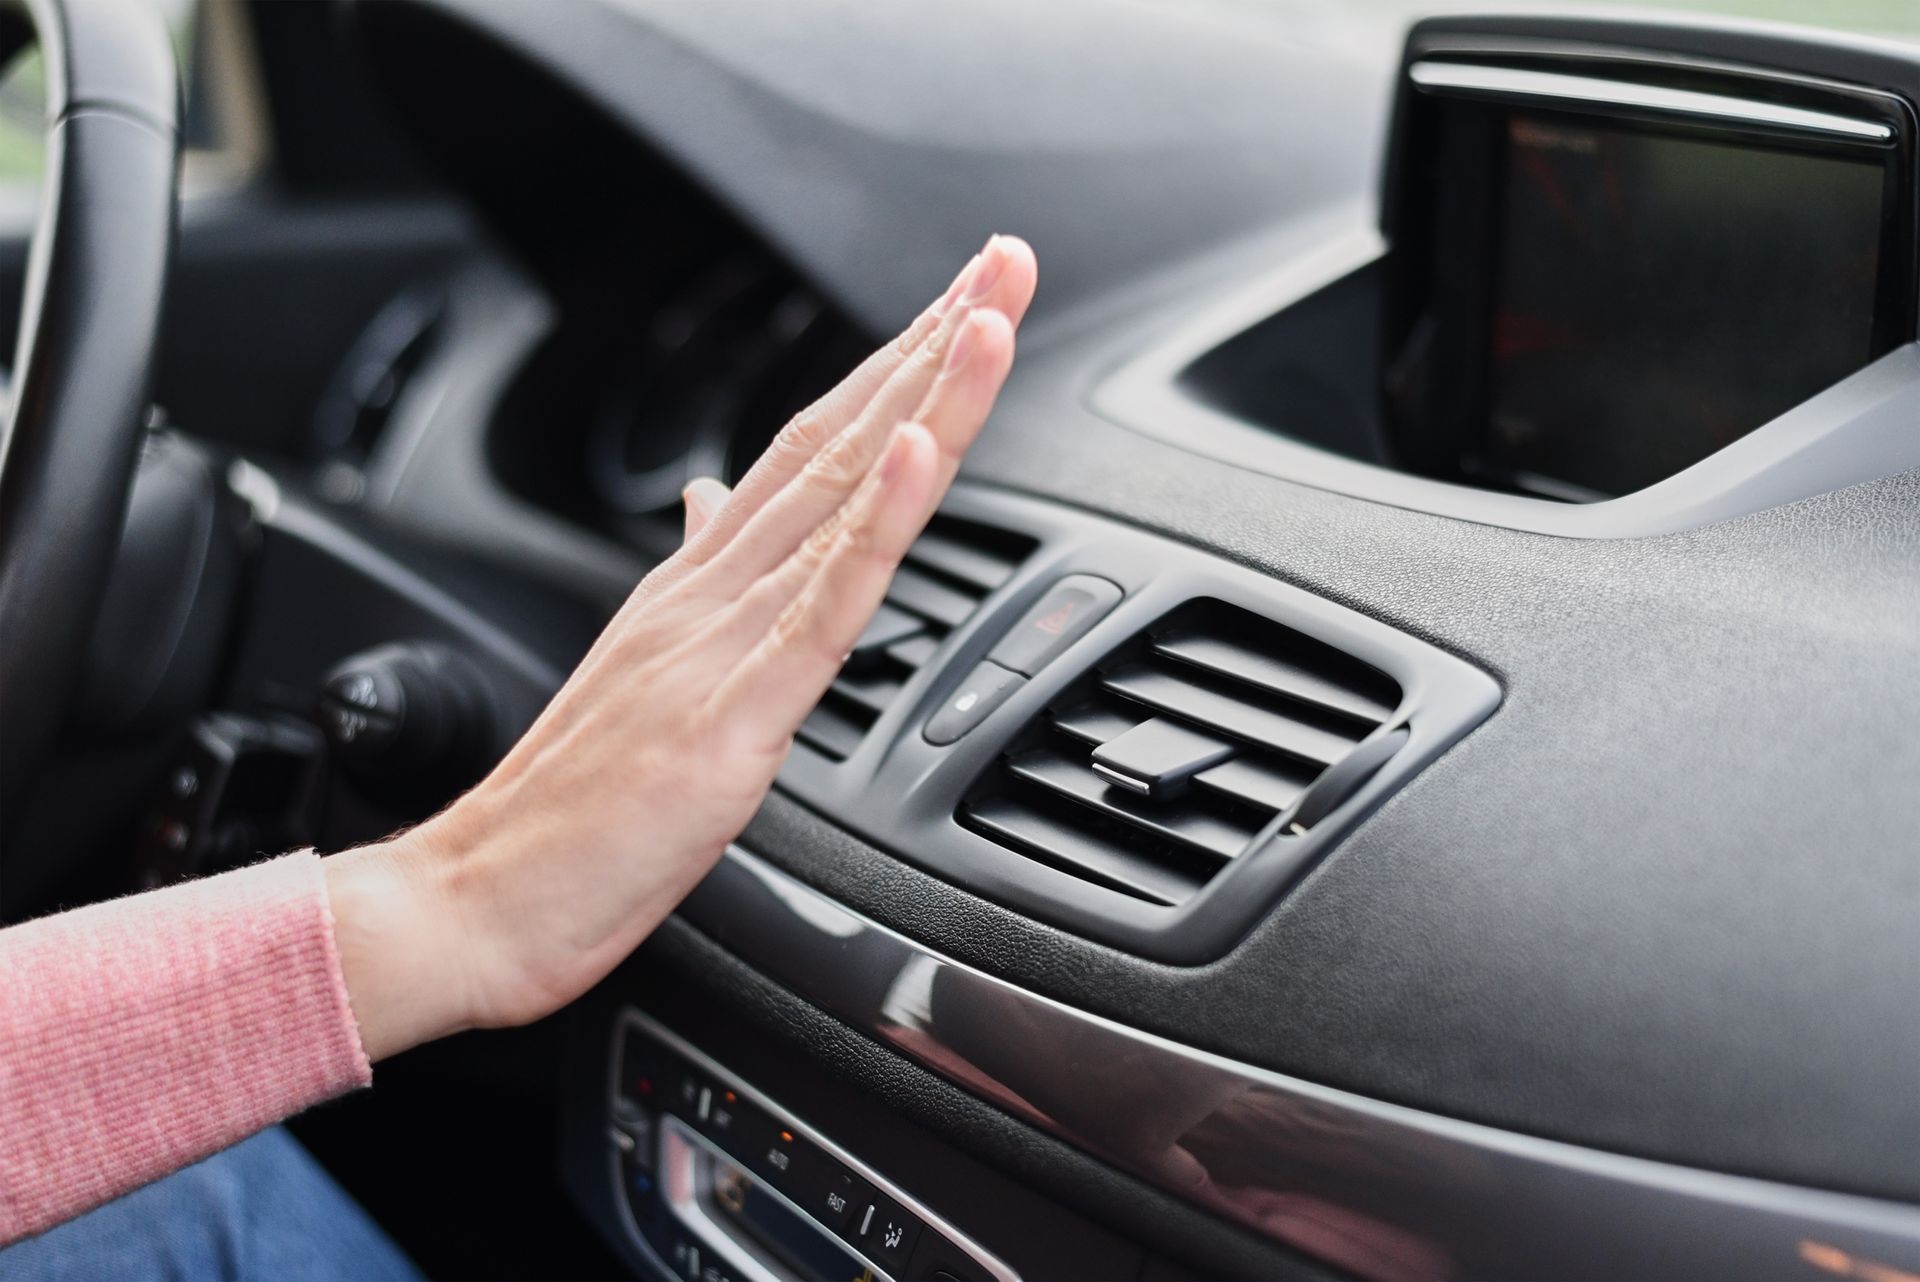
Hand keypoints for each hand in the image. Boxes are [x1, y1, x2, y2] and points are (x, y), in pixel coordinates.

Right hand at [324, 236, 1038, 1060]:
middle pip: (840, 441)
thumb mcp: (648, 671)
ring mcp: (723, 641)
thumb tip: (712, 501)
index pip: (811, 446)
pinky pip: (821, 604)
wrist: (477, 899)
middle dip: (931, 347)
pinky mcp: (732, 713)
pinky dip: (875, 523)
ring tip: (986, 314)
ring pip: (843, 499)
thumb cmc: (568, 808)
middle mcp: (714, 588)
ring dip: (924, 400)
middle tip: (1002, 262)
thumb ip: (693, 577)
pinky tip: (914, 452)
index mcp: (700, 583)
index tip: (960, 304)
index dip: (891, 371)